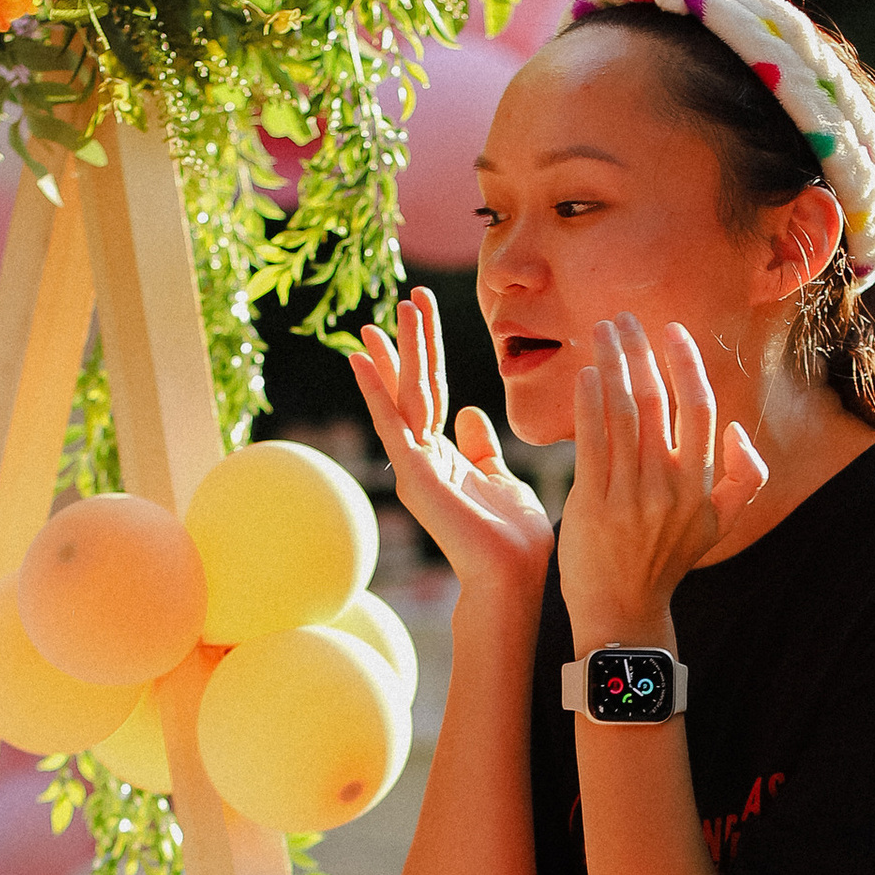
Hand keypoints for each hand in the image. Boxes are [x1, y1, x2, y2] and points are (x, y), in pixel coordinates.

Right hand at [348, 290, 551, 599]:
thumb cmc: (513, 537)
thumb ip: (481, 448)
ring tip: (383, 314)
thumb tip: (471, 414)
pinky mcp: (414, 474)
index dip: (427, 351)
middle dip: (410, 341)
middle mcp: (424, 457)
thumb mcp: (501, 478)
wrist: (514, 577)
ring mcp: (415, 465)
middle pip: (415, 386)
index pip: (434, 391)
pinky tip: (360, 360)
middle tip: (407, 297)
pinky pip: (392, 423)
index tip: (419, 311)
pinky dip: (375, 390)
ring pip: (405, 396)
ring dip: (396, 353)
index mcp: (446, 455)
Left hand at [558, 316, 767, 651]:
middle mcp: (668, 486)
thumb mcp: (718, 526)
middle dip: (641, 351)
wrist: (623, 612)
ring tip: (601, 333)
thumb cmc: (666, 562)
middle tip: (625, 319)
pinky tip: (587, 374)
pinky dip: (590, 403)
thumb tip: (740, 431)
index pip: (700, 408)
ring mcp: (630, 495)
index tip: (670, 331)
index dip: (686, 364)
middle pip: (657, 401)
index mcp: (700, 485)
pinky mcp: (593, 504)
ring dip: (613, 364)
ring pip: (623, 414)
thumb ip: (744, 479)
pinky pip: (592, 442)